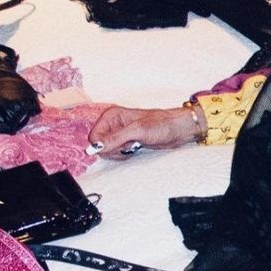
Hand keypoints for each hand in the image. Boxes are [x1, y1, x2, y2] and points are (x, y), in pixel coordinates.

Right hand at [87, 104, 201, 157]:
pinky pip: (116, 153)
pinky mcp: (126, 142)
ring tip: (134, 145)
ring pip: (107, 150)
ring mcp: (118, 133)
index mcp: (111, 115)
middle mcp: (113, 123)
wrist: (177, 129)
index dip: (103, 145)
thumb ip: (115, 139)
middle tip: (129, 145)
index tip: (120, 146)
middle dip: (113, 149)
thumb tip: (96, 146)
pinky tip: (135, 148)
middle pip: (98, 144)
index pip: (94, 136)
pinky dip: (124, 154)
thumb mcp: (137, 131)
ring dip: (119, 152)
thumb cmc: (162, 125)